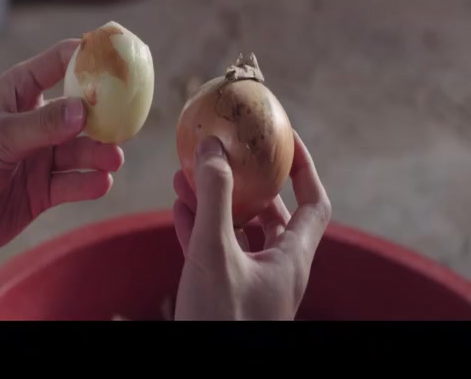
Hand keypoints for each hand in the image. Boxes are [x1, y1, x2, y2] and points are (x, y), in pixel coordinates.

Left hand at [0, 39, 123, 260]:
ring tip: (113, 159)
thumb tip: (85, 109)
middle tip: (125, 123)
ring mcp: (43, 156)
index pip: (60, 62)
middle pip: (82, 110)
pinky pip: (75, 183)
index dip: (89, 58)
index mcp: (20, 93)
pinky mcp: (46, 189)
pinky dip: (89, 183)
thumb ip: (43, 124)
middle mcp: (37, 121)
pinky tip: (100, 183)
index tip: (118, 62)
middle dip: (104, 116)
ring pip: (82, 150)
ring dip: (100, 154)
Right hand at [172, 131, 330, 319]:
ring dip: (215, 202)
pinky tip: (178, 209)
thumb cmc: (221, 321)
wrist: (207, 377)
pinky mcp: (225, 293)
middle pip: (270, 213)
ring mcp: (250, 282)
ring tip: (188, 176)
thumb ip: (215, 198)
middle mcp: (275, 268)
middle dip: (244, 181)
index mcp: (290, 259)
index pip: (313, 201)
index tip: (284, 138)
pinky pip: (216, 251)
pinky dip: (199, 228)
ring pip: (237, 231)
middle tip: (224, 155)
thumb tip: (213, 146)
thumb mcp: (215, 253)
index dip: (303, 167)